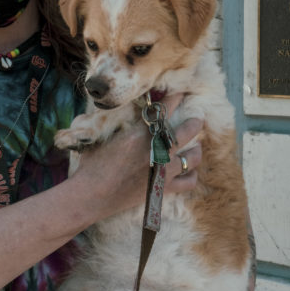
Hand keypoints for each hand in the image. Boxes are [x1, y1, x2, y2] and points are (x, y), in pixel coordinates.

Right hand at [72, 93, 201, 217]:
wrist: (91, 196)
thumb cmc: (92, 165)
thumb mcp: (103, 137)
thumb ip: (117, 121)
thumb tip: (126, 109)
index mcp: (141, 135)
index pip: (164, 110)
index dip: (175, 98)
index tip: (181, 93)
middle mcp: (156, 151)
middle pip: (186, 131)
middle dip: (194, 122)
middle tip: (197, 118)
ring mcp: (163, 171)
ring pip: (193, 157)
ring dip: (196, 149)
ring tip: (197, 146)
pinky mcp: (163, 188)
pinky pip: (189, 182)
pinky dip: (192, 174)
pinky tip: (190, 170)